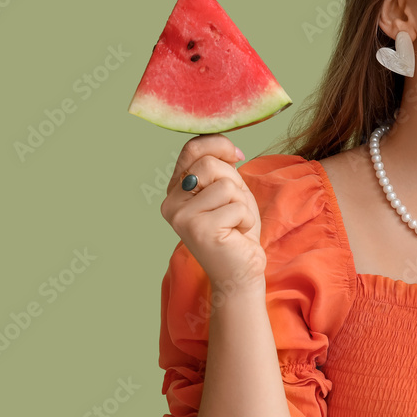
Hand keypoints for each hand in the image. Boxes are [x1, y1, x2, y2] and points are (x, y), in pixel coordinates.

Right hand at [160, 134, 266, 293]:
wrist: (240, 271)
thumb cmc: (236, 228)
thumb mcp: (229, 189)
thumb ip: (221, 165)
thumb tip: (228, 147)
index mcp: (175, 190)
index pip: (191, 148)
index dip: (218, 144)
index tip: (237, 155)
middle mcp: (171, 203)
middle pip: (209, 164)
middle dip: (233, 183)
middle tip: (233, 208)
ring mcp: (181, 217)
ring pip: (225, 186)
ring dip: (241, 204)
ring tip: (234, 223)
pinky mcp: (199, 230)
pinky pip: (236, 207)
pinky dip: (245, 219)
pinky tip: (236, 235)